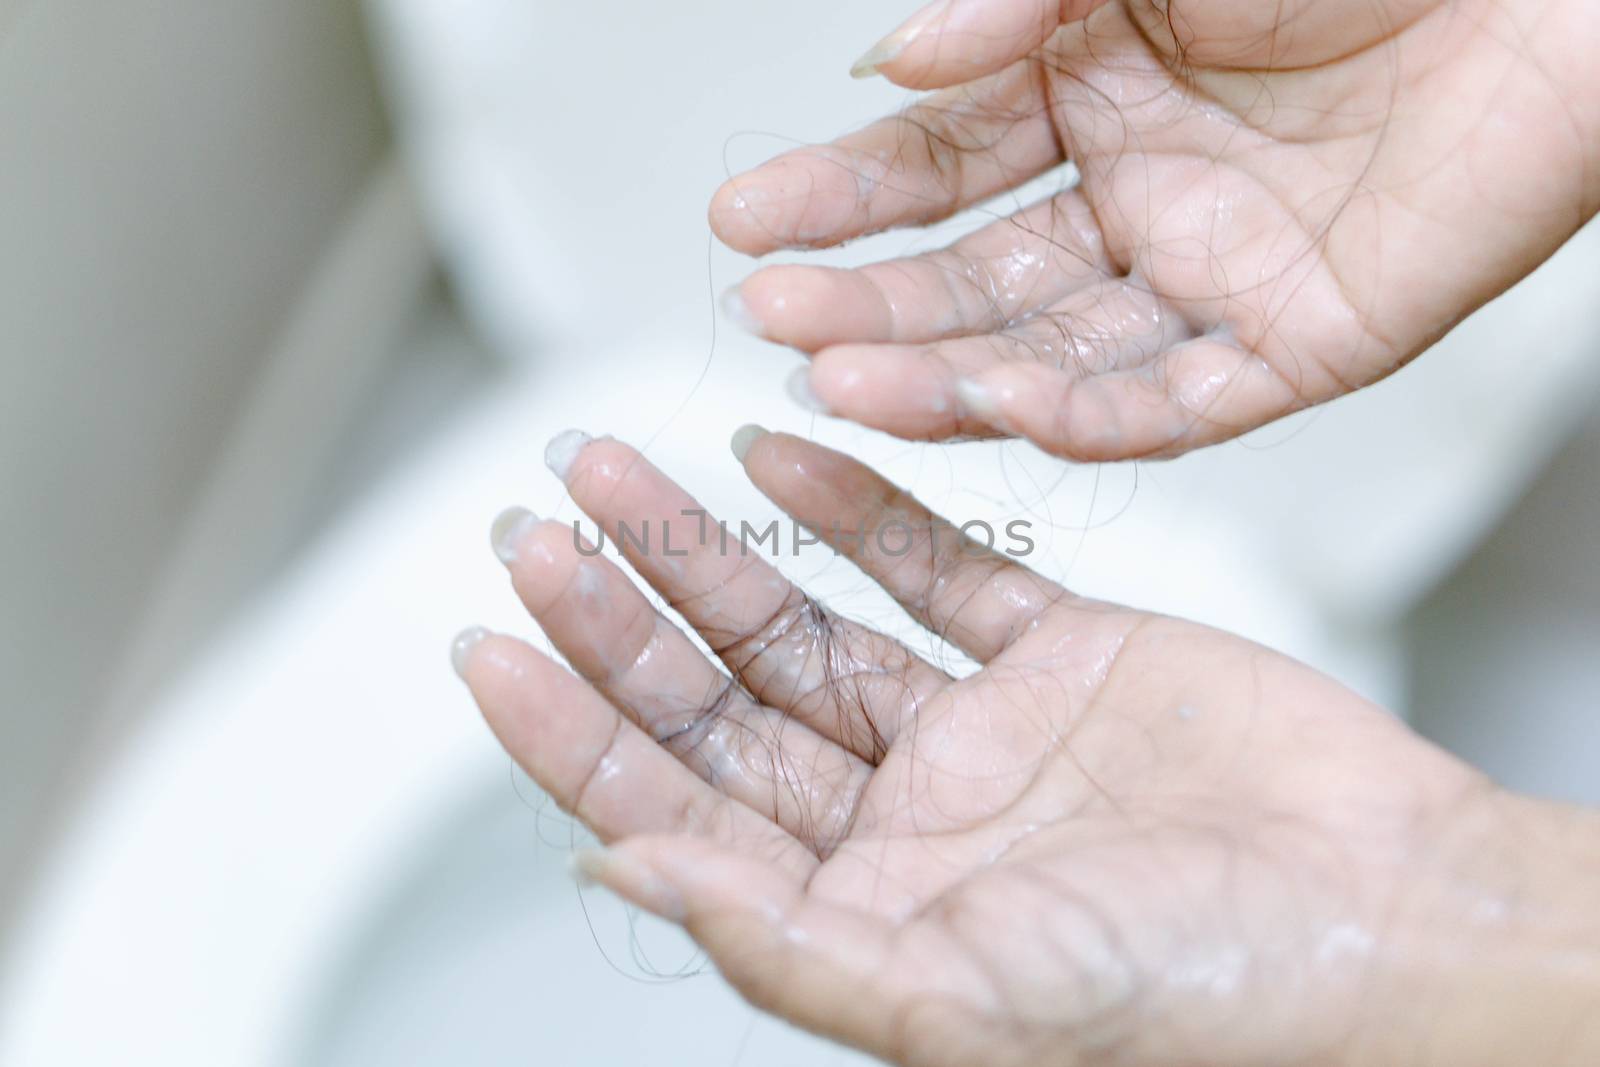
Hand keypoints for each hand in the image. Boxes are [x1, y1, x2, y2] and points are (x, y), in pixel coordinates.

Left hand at [456, 429, 1599, 1064]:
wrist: (1389, 916)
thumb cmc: (1201, 998)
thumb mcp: (954, 996)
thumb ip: (775, 936)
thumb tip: (612, 864)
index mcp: (857, 914)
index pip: (668, 804)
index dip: (568, 726)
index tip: (487, 640)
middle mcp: (898, 820)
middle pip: (717, 698)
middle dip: (616, 611)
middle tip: (532, 522)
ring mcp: (973, 732)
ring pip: (800, 619)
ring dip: (704, 543)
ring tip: (616, 464)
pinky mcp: (1057, 654)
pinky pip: (928, 568)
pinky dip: (852, 507)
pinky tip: (773, 455)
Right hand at [710, 0, 1599, 459]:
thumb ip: (1015, 7)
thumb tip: (888, 69)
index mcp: (1092, 88)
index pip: (933, 166)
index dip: (835, 197)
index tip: (744, 220)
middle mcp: (1137, 195)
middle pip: (972, 278)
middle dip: (865, 303)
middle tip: (770, 317)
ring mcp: (1207, 279)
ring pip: (1050, 355)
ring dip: (944, 376)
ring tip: (838, 383)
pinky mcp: (1292, 350)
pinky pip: (1172, 405)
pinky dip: (1086, 414)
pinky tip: (998, 405)